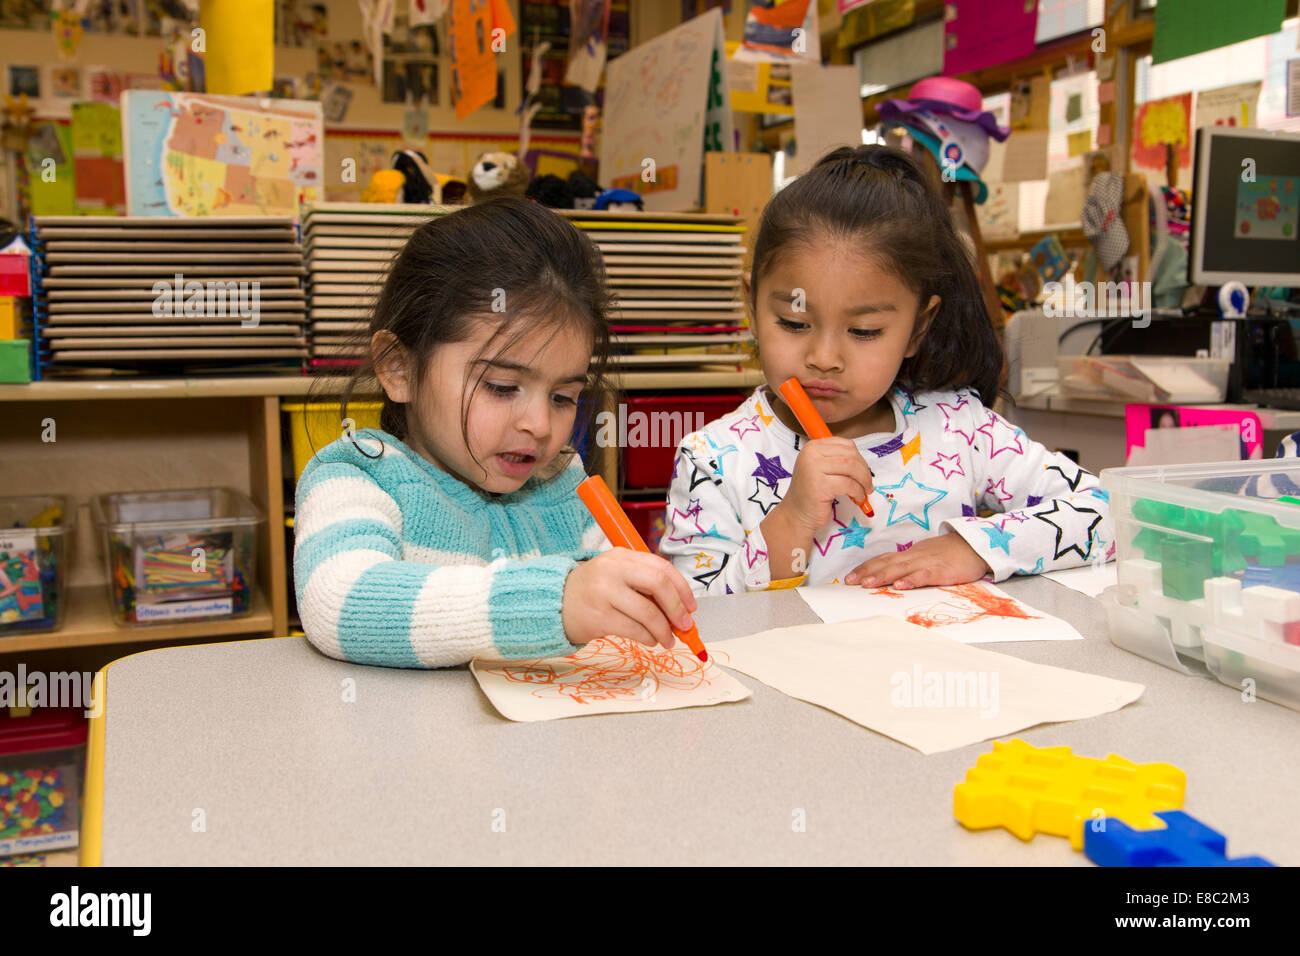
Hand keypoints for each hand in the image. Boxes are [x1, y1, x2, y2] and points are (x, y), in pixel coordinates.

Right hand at [562, 550, 697, 649]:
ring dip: (664, 630)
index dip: (682, 588)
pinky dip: (648, 638)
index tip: (691, 606)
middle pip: (658, 584)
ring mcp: (604, 593)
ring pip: (648, 612)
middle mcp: (613, 570)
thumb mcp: (617, 575)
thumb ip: (645, 583)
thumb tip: (680, 608)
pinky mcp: (599, 617)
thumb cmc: (592, 590)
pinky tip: (650, 640)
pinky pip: (634, 630)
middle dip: (677, 608)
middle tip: (684, 625)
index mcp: (621, 556)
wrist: (554, 603)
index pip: (661, 567)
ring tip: (668, 639)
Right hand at [776, 437, 873, 532]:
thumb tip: (863, 462)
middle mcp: (811, 454)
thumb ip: (838, 459)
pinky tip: (857, 498)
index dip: (860, 458)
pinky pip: (848, 484)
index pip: (846, 444)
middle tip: (868, 483)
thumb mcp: (822, 469)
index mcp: (813, 447)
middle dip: (864, 470)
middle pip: (851, 455)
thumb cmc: (812, 492)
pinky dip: (858, 492)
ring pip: (852, 468)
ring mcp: (814, 468)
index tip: (863, 470)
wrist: (797, 513)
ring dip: (864, 481)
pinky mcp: (820, 485)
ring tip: (864, 491)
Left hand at [844, 532, 990, 588]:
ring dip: (882, 576)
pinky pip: (924, 575)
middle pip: (886, 563)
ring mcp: (927, 562)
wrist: (976, 545)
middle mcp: (914, 556)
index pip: (883, 559)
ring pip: (901, 569)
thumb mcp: (924, 557)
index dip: (865, 567)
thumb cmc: (949, 554)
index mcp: (909, 554)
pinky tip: (900, 586)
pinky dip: (911, 580)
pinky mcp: (942, 570)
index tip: (849, 577)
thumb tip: (888, 575)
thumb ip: (908, 565)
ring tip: (866, 584)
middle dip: (866, 573)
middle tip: (850, 582)